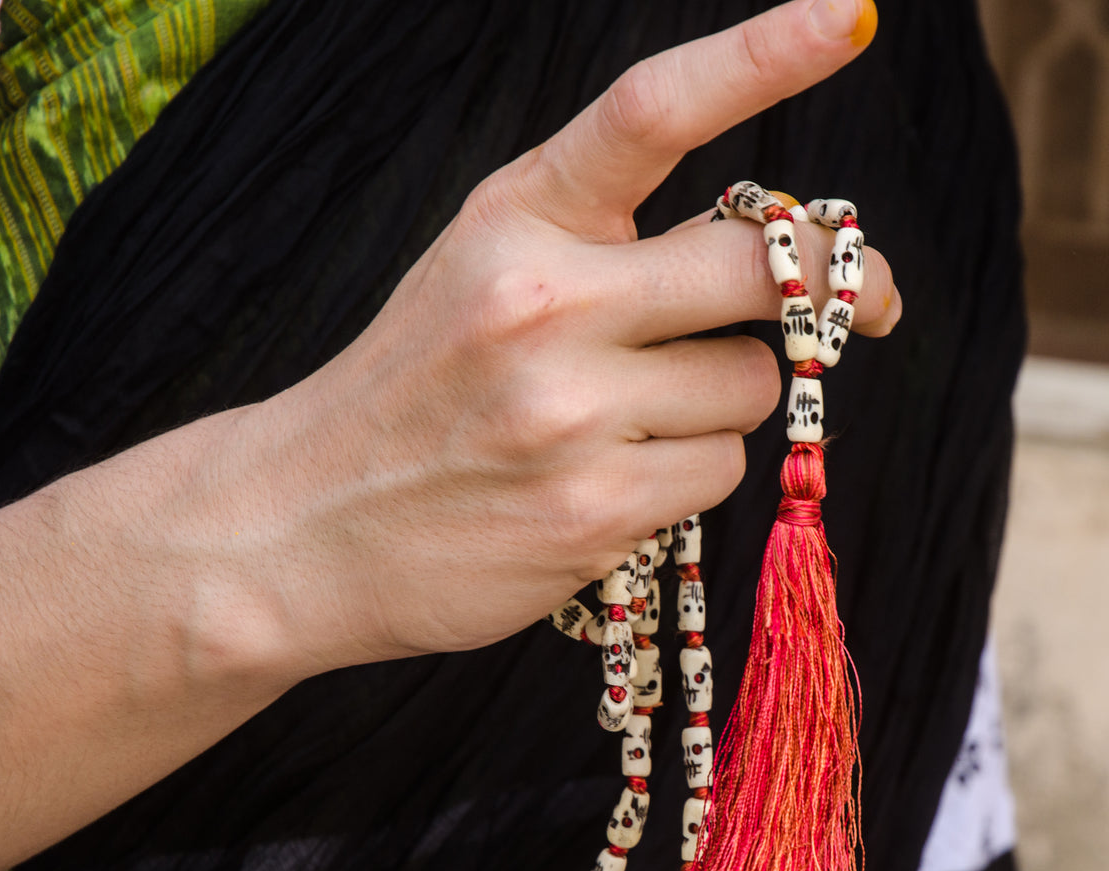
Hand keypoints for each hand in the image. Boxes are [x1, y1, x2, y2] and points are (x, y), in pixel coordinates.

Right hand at [249, 0, 897, 668]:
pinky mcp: (590, 512)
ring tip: (622, 429)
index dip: (761, 56)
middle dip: (817, 291)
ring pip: (750, 389)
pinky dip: (683, 478)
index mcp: (512, 223)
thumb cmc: (410, 398)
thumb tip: (767, 268)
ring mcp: (567, 415)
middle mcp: (541, 305)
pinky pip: (715, 474)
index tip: (853, 16)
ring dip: (718, 407)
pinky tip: (602, 487)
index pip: (649, 111)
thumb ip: (600, 251)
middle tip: (862, 304)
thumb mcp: (476, 281)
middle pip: (756, 268)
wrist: (300, 526)